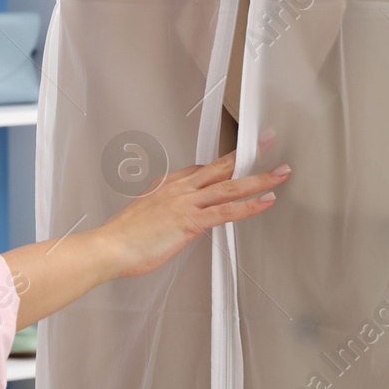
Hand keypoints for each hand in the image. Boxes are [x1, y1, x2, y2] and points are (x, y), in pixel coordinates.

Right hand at [91, 150, 289, 280]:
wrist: (109, 247)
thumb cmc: (123, 237)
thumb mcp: (144, 214)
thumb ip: (165, 210)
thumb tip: (176, 216)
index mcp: (167, 184)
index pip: (202, 169)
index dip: (225, 163)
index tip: (238, 158)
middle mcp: (179, 188)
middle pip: (220, 167)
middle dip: (247, 154)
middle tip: (265, 141)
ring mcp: (185, 203)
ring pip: (230, 186)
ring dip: (259, 178)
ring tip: (279, 173)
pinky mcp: (190, 221)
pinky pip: (227, 211)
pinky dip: (250, 205)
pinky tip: (265, 201)